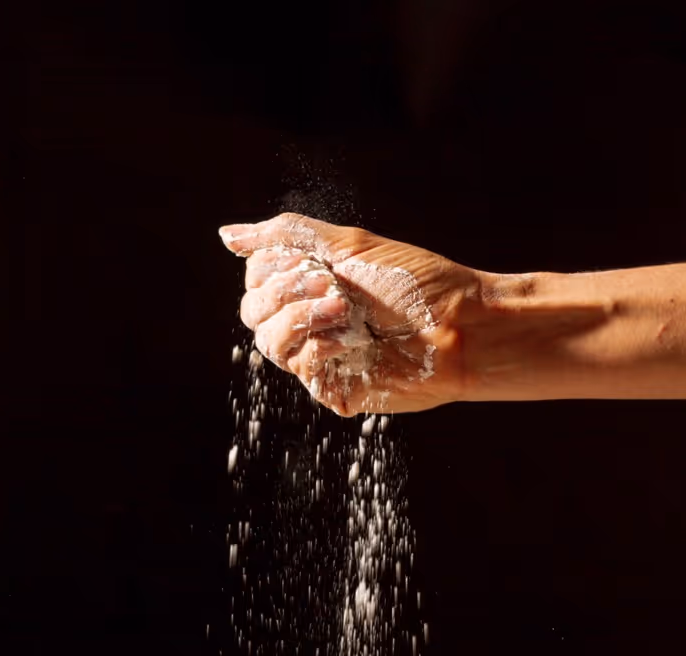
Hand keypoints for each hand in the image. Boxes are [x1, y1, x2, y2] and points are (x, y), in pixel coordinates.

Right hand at [219, 213, 484, 416]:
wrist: (459, 325)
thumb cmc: (414, 282)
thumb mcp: (347, 245)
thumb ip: (286, 236)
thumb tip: (227, 235)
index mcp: (309, 287)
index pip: (255, 279)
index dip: (275, 267)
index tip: (318, 261)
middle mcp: (310, 323)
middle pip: (253, 312)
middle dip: (287, 292)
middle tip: (332, 284)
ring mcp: (320, 358)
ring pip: (269, 344)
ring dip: (302, 318)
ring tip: (345, 311)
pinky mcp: (334, 389)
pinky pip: (301, 369)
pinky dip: (322, 348)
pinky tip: (354, 342)